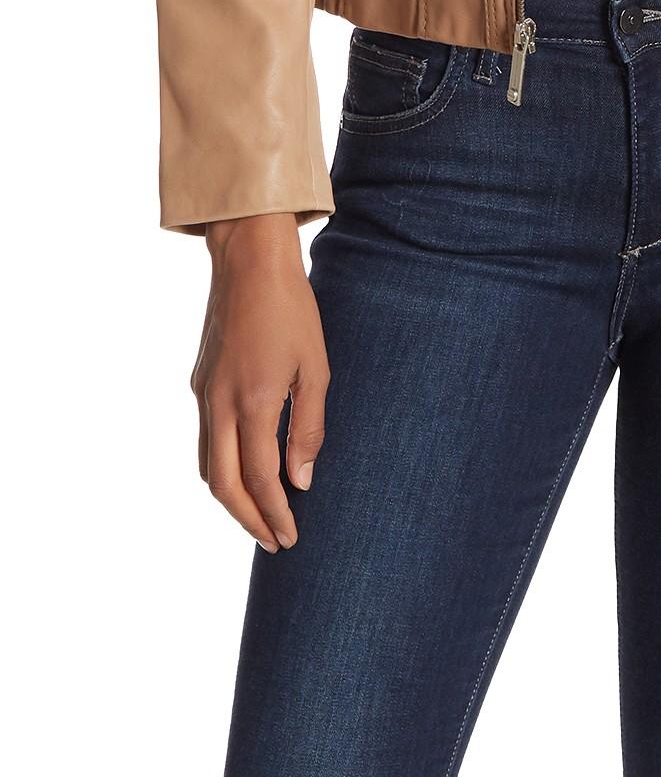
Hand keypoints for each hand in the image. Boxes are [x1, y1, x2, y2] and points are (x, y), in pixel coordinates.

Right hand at [191, 214, 329, 550]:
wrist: (249, 261)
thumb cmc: (292, 310)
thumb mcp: (316, 367)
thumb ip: (308, 427)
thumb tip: (300, 480)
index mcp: (253, 402)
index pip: (259, 479)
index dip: (274, 514)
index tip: (290, 537)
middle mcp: (220, 404)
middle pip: (223, 485)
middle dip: (248, 520)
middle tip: (275, 541)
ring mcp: (204, 394)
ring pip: (206, 466)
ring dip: (230, 498)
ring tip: (261, 516)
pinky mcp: (200, 382)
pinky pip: (204, 441)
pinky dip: (221, 468)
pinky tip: (244, 470)